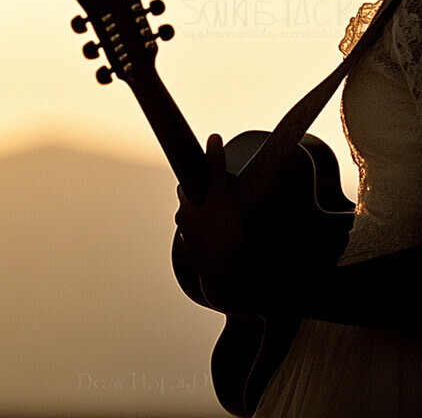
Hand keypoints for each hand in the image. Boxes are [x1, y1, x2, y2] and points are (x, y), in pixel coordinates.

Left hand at [174, 134, 245, 279]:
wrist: (228, 283)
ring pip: (203, 226)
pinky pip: (214, 243)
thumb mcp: (220, 197)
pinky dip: (222, 237)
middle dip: (206, 199)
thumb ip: (216, 168)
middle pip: (194, 207)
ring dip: (214, 220)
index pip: (185, 188)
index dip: (196, 179)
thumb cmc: (220, 239)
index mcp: (186, 211)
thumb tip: (213, 138)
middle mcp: (187, 229)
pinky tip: (236, 239)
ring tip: (233, 216)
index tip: (206, 173)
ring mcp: (198, 246)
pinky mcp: (210, 260)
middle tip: (224, 192)